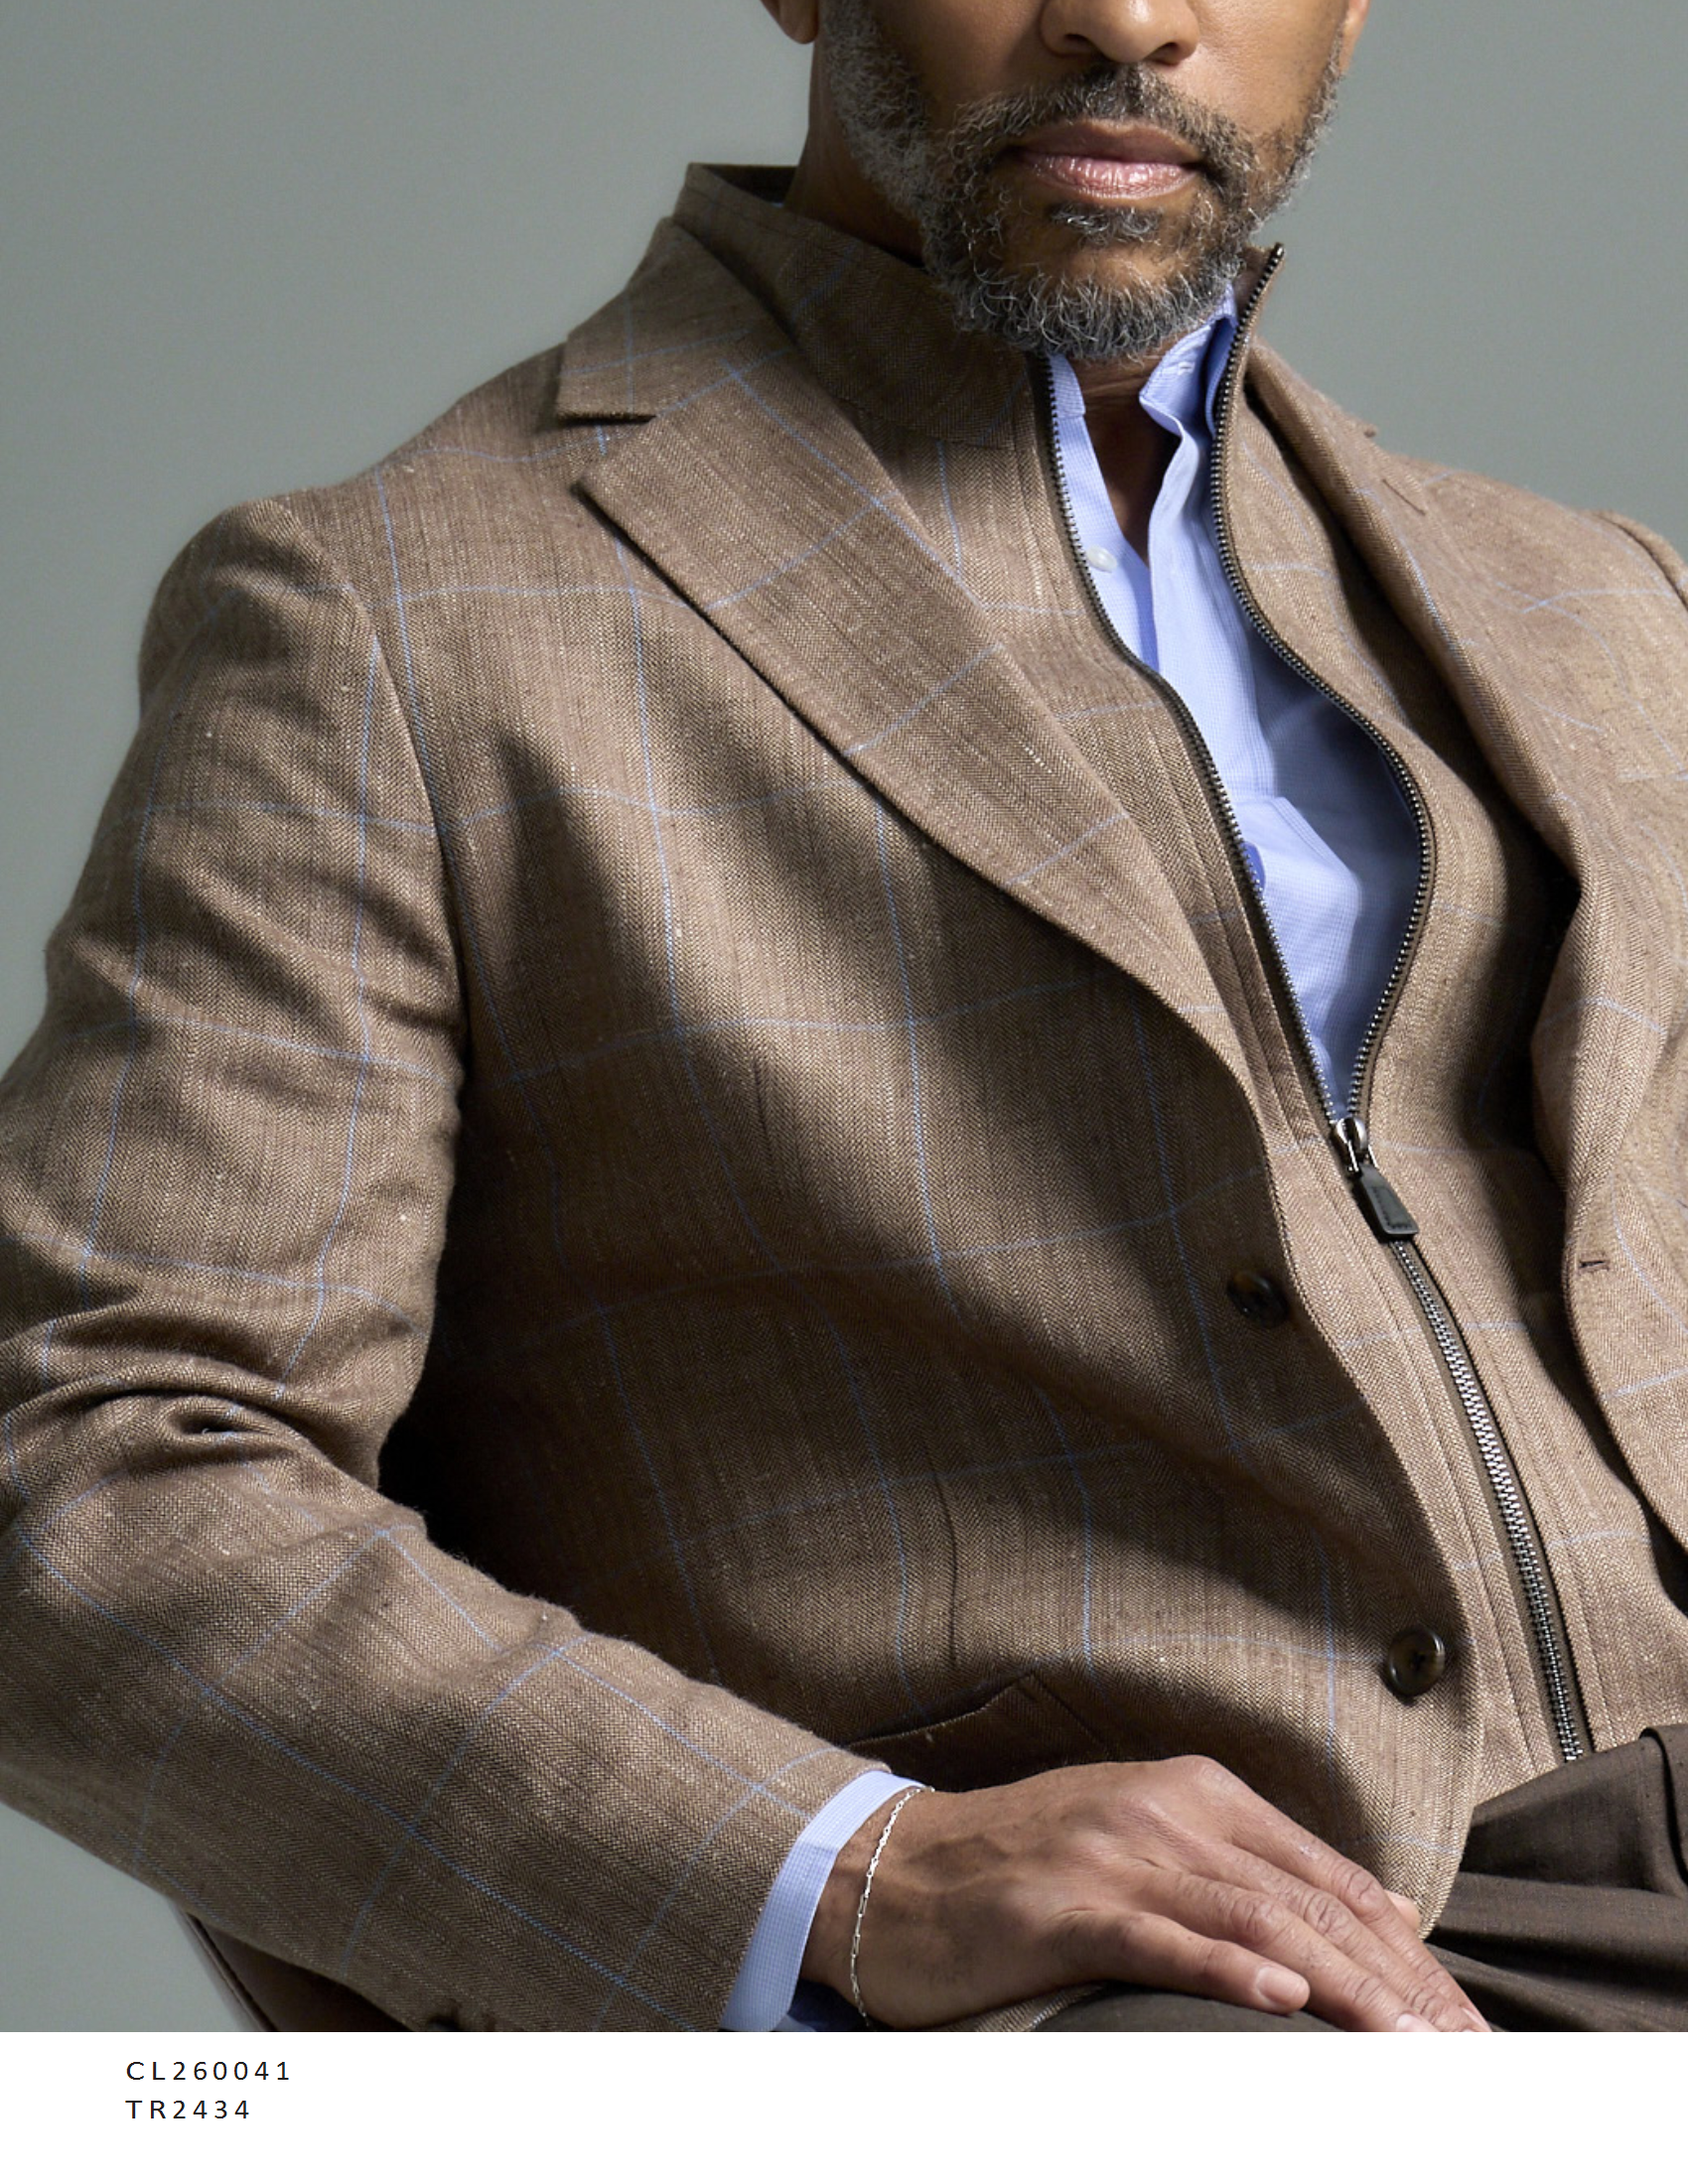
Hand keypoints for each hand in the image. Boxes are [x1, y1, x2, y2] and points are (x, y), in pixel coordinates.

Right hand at [802, 1756, 1490, 2031]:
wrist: (890, 1871)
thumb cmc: (1020, 1872)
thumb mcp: (1142, 1847)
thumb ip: (1243, 1873)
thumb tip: (1371, 1918)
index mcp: (1195, 1793)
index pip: (1332, 1875)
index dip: (1409, 1951)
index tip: (1463, 2020)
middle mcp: (1165, 1810)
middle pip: (1310, 1898)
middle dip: (1398, 1982)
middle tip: (1462, 2054)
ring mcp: (1114, 1852)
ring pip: (1257, 1919)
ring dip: (1344, 1988)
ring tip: (1408, 2044)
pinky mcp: (1064, 1903)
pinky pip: (1163, 1936)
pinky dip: (1230, 1969)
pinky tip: (1286, 2001)